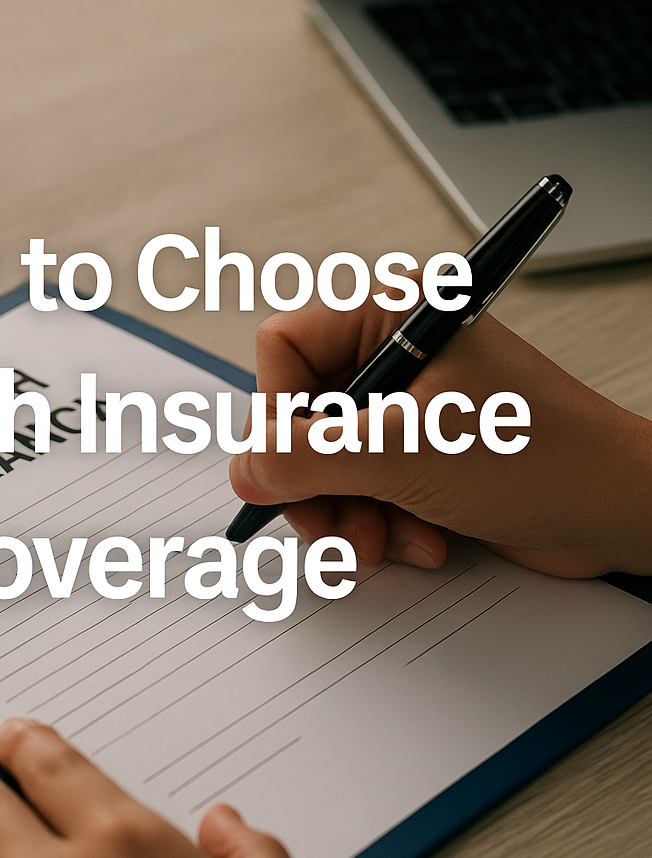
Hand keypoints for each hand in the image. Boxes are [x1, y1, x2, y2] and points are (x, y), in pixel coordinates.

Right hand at [229, 298, 651, 577]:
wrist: (616, 513)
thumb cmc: (540, 457)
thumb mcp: (403, 453)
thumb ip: (306, 458)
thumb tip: (244, 469)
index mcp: (392, 317)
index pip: (284, 348)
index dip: (275, 413)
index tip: (285, 467)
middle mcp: (393, 356)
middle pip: (298, 416)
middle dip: (314, 483)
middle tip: (332, 523)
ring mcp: (404, 409)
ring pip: (323, 463)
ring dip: (346, 515)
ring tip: (382, 540)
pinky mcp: (415, 455)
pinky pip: (358, 490)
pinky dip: (376, 525)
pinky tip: (418, 540)